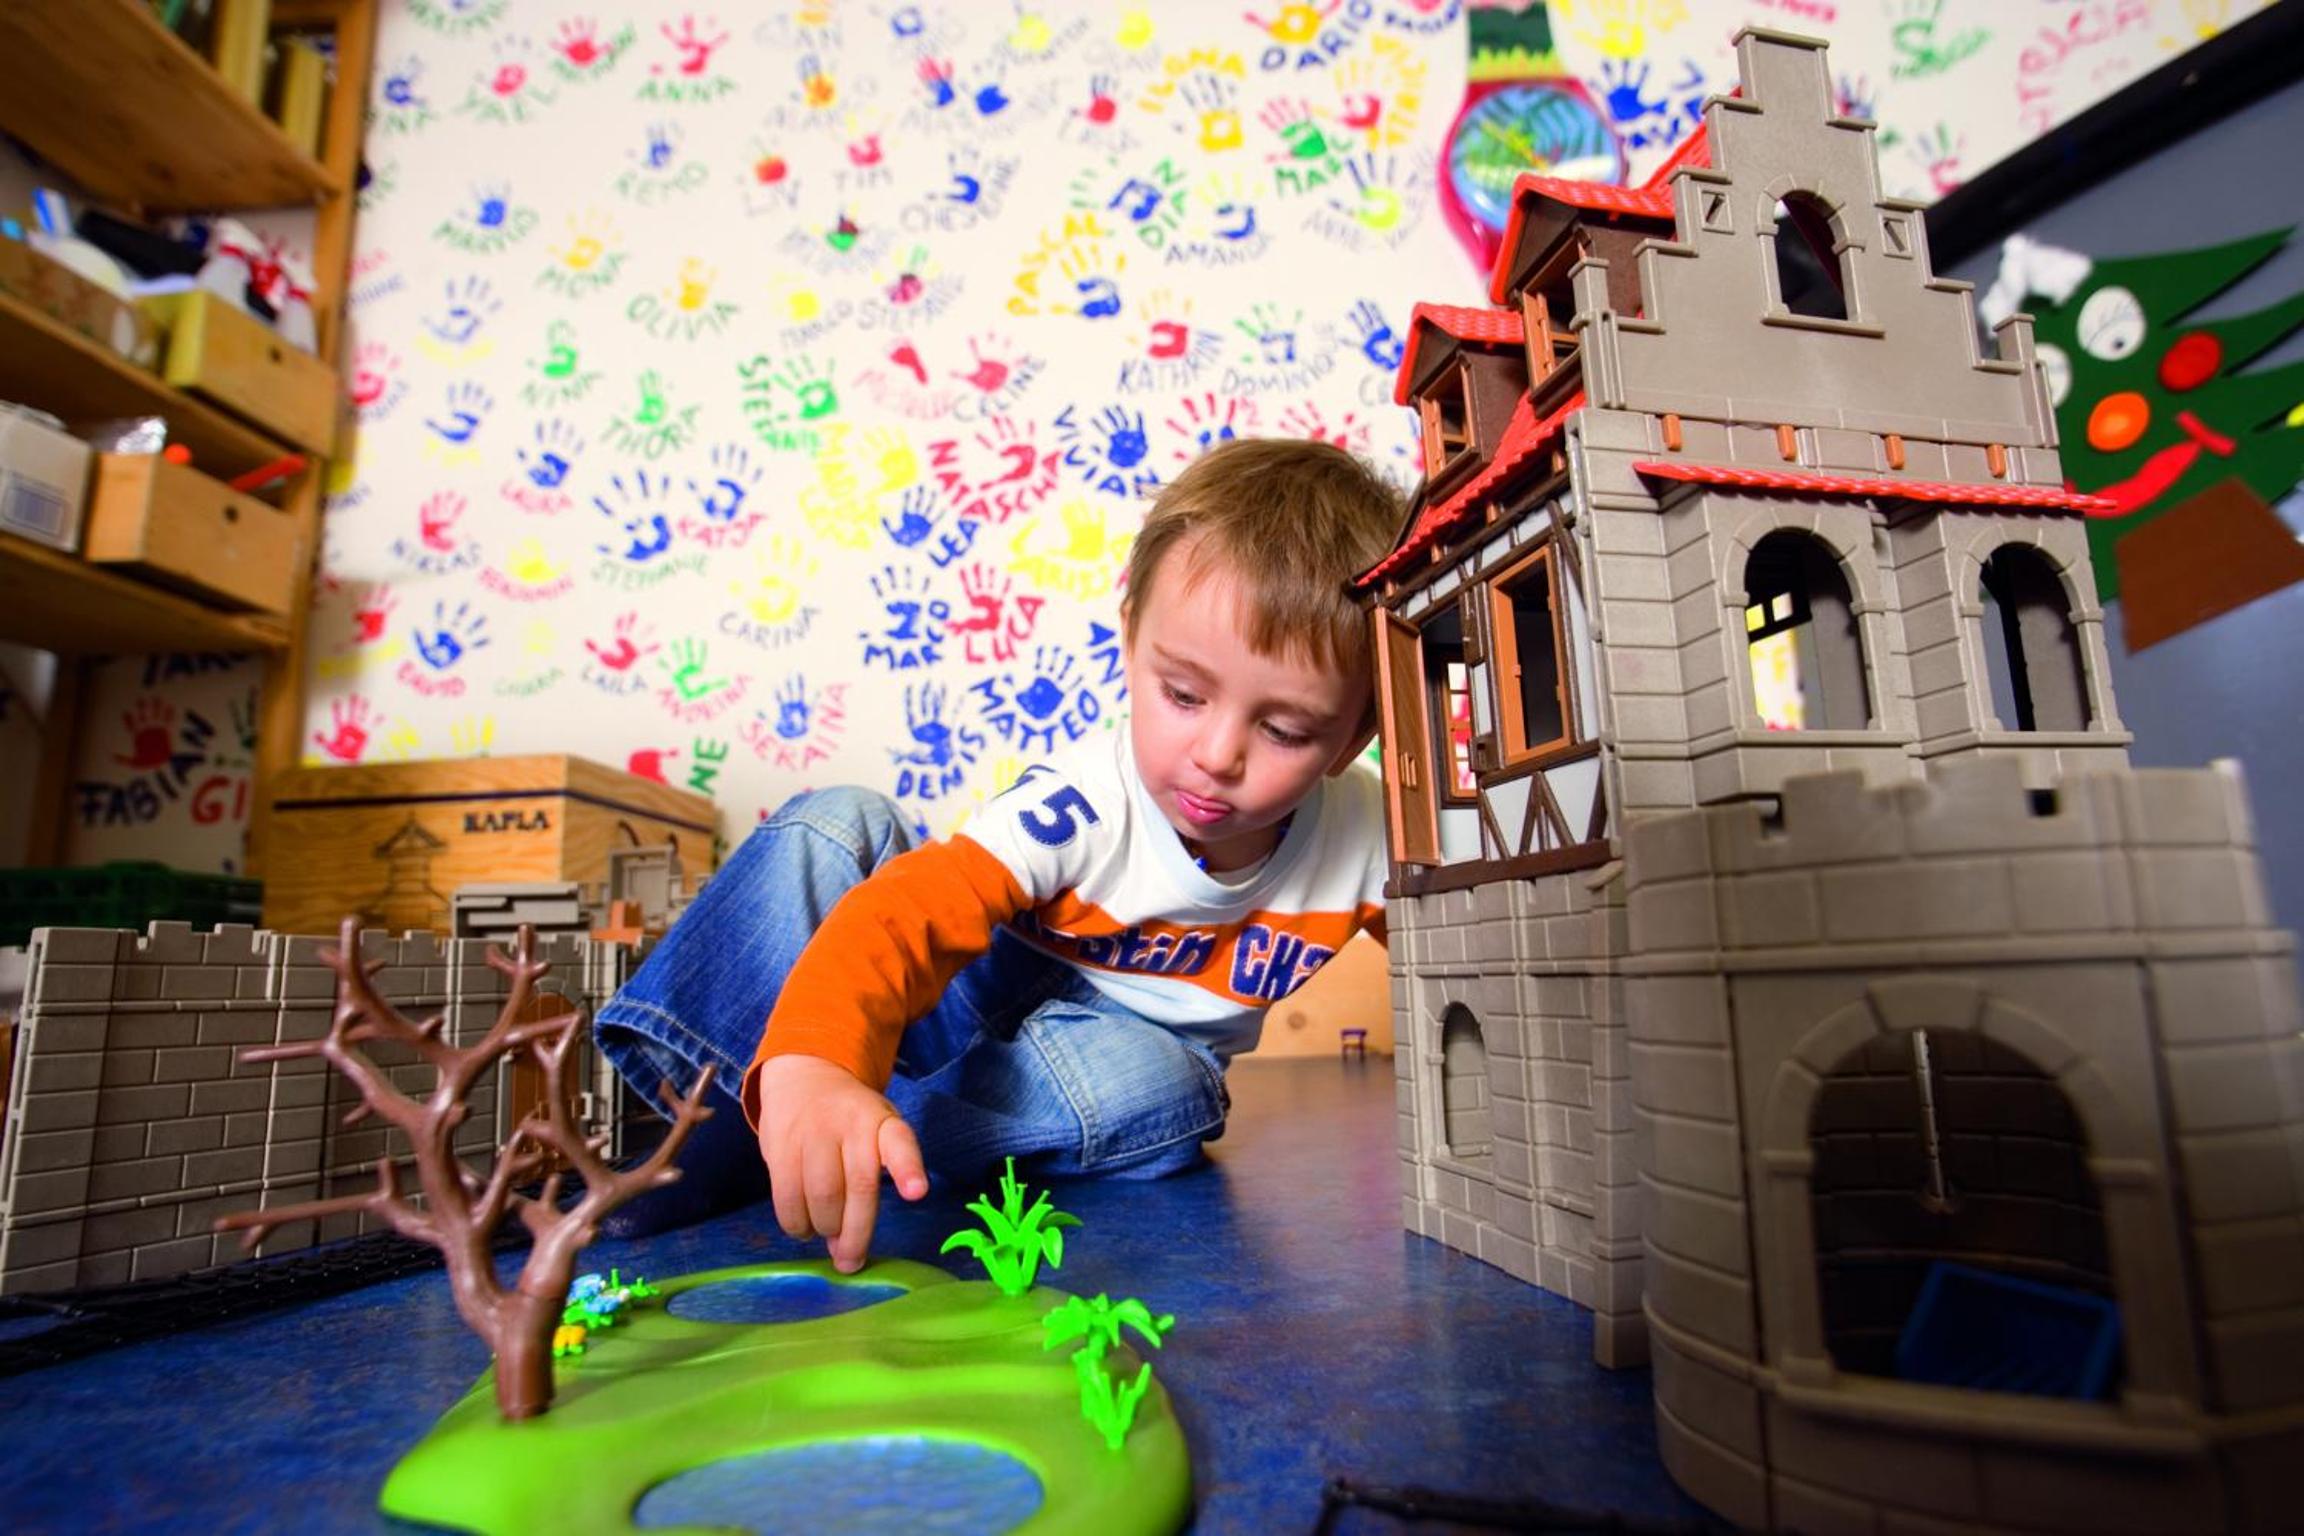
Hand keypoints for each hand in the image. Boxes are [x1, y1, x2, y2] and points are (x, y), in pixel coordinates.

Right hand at [753, 1054, 927, 1271]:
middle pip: (858, 1186)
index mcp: (881, 1122)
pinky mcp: (779, 1146)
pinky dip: (796, 1223)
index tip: (917, 1193)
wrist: (804, 1075)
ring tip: (827, 1235)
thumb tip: (846, 1249)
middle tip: (851, 1262)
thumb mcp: (876, 1130)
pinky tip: (804, 1227)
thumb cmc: (849, 1119)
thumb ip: (869, 1182)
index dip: (908, 1169)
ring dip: (825, 1228)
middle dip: (856, 1232)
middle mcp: (850, 1125)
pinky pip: (787, 1196)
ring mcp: (813, 1133)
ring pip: (821, 1195)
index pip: (899, 1142)